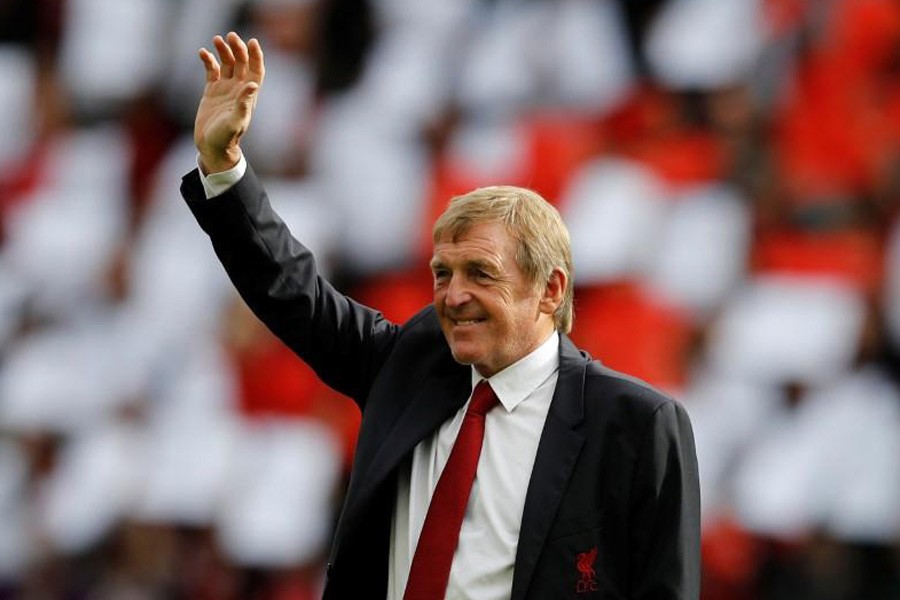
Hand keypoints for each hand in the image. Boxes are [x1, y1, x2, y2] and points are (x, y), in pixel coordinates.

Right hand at [194, 32, 264, 173]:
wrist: (212, 147)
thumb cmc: (226, 138)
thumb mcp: (236, 121)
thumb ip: (244, 104)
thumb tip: (253, 84)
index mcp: (248, 95)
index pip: (256, 70)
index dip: (256, 56)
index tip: (252, 42)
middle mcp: (238, 89)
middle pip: (241, 63)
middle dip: (238, 48)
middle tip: (230, 36)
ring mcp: (224, 89)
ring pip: (226, 64)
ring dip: (223, 51)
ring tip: (216, 40)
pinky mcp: (211, 91)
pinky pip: (211, 71)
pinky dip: (208, 61)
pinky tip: (203, 52)